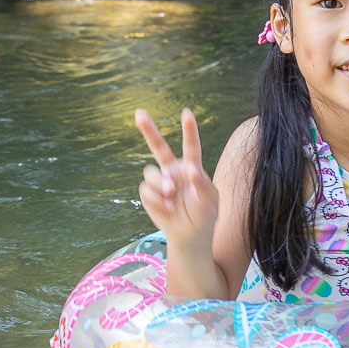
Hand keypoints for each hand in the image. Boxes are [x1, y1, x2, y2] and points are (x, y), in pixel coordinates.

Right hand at [135, 108, 218, 247]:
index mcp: (192, 167)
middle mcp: (174, 170)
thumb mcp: (210, 201)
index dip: (189, 130)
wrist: (190, 235)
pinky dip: (157, 201)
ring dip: (160, 183)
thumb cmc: (204, 215)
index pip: (190, 147)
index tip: (186, 113)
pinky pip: (147, 191)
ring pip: (151, 172)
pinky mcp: (150, 194)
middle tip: (139, 113)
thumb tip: (191, 169)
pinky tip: (168, 208)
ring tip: (171, 195)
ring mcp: (160, 181)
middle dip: (148, 130)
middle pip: (158, 147)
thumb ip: (202, 184)